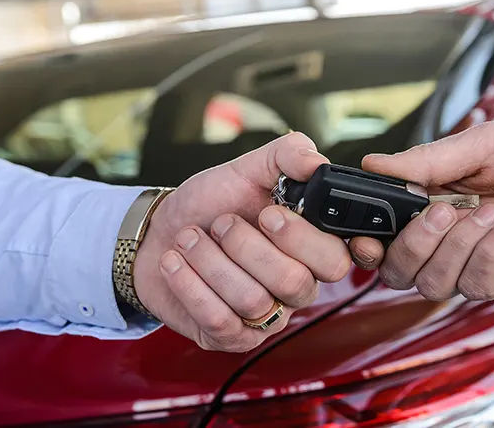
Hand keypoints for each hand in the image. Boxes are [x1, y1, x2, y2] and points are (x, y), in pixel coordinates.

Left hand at [133, 133, 351, 351]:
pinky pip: (220, 321)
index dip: (303, 240)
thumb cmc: (210, 205)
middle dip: (246, 247)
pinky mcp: (232, 338)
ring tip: (189, 238)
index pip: (336, 260)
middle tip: (221, 223)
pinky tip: (176, 262)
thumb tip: (317, 162)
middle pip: (294, 283)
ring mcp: (267, 317)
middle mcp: (297, 286)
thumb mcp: (247, 170)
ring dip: (210, 261)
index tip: (268, 215)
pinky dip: (190, 285)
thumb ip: (287, 155)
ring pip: (253, 301)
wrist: (157, 233)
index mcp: (311, 248)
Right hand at [349, 119, 493, 300]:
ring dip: (457, 249)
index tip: (366, 238)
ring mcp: (476, 260)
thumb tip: (372, 164)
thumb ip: (428, 160)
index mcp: (430, 200)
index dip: (366, 243)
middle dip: (414, 247)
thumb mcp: (482, 144)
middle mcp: (446, 236)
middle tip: (443, 214)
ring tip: (492, 212)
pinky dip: (491, 254)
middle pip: (400, 270)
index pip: (383, 235)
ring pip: (434, 283)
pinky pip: (479, 283)